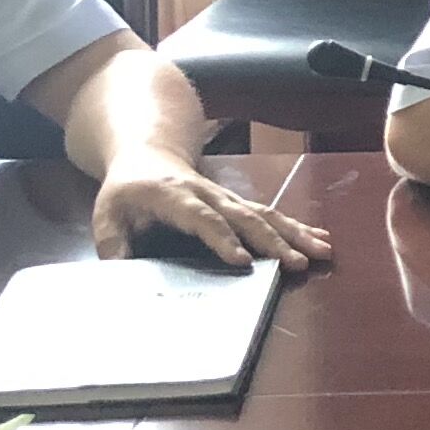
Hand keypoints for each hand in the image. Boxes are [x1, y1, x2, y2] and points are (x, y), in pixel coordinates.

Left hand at [91, 154, 333, 270]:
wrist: (147, 154)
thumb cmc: (126, 191)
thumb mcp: (107, 216)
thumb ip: (113, 246)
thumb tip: (122, 276)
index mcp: (174, 196)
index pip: (203, 218)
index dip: (222, 239)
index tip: (243, 261)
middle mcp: (208, 194)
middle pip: (245, 216)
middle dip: (273, 241)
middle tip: (298, 263)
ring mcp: (227, 196)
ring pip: (265, 213)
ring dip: (295, 233)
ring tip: (322, 250)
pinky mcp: (238, 202)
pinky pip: (270, 213)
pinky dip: (297, 226)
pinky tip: (320, 238)